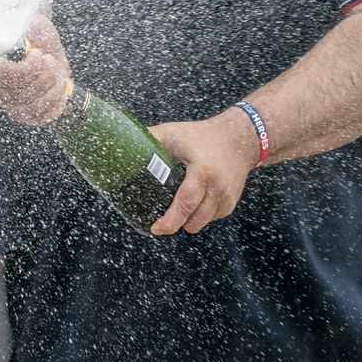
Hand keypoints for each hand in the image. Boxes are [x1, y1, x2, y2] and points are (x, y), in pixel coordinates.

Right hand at [0, 13, 70, 125]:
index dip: (29, 67)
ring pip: (35, 107)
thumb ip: (19, 25)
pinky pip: (44, 117)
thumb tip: (13, 29)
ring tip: (58, 72)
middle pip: (24, 93)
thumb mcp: (28, 23)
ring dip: (55, 88)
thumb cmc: (32, 35)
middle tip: (50, 60)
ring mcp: (12, 105)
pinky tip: (58, 88)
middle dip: (46, 75)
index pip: (7, 76)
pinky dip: (57, 103)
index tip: (38, 53)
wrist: (42, 49)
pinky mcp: (27, 116)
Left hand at [149, 111, 258, 234]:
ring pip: (202, 223)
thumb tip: (122, 143)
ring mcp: (227, 197)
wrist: (240, 138)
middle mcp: (218, 187)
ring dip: (189, 220)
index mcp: (202, 171)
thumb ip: (150, 138)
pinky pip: (212, 218)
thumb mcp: (174, 133)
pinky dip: (201, 215)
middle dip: (176, 223)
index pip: (186, 203)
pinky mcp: (232, 203)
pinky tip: (195, 200)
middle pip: (194, 220)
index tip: (155, 228)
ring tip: (179, 205)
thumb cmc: (203, 134)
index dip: (170, 221)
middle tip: (162, 218)